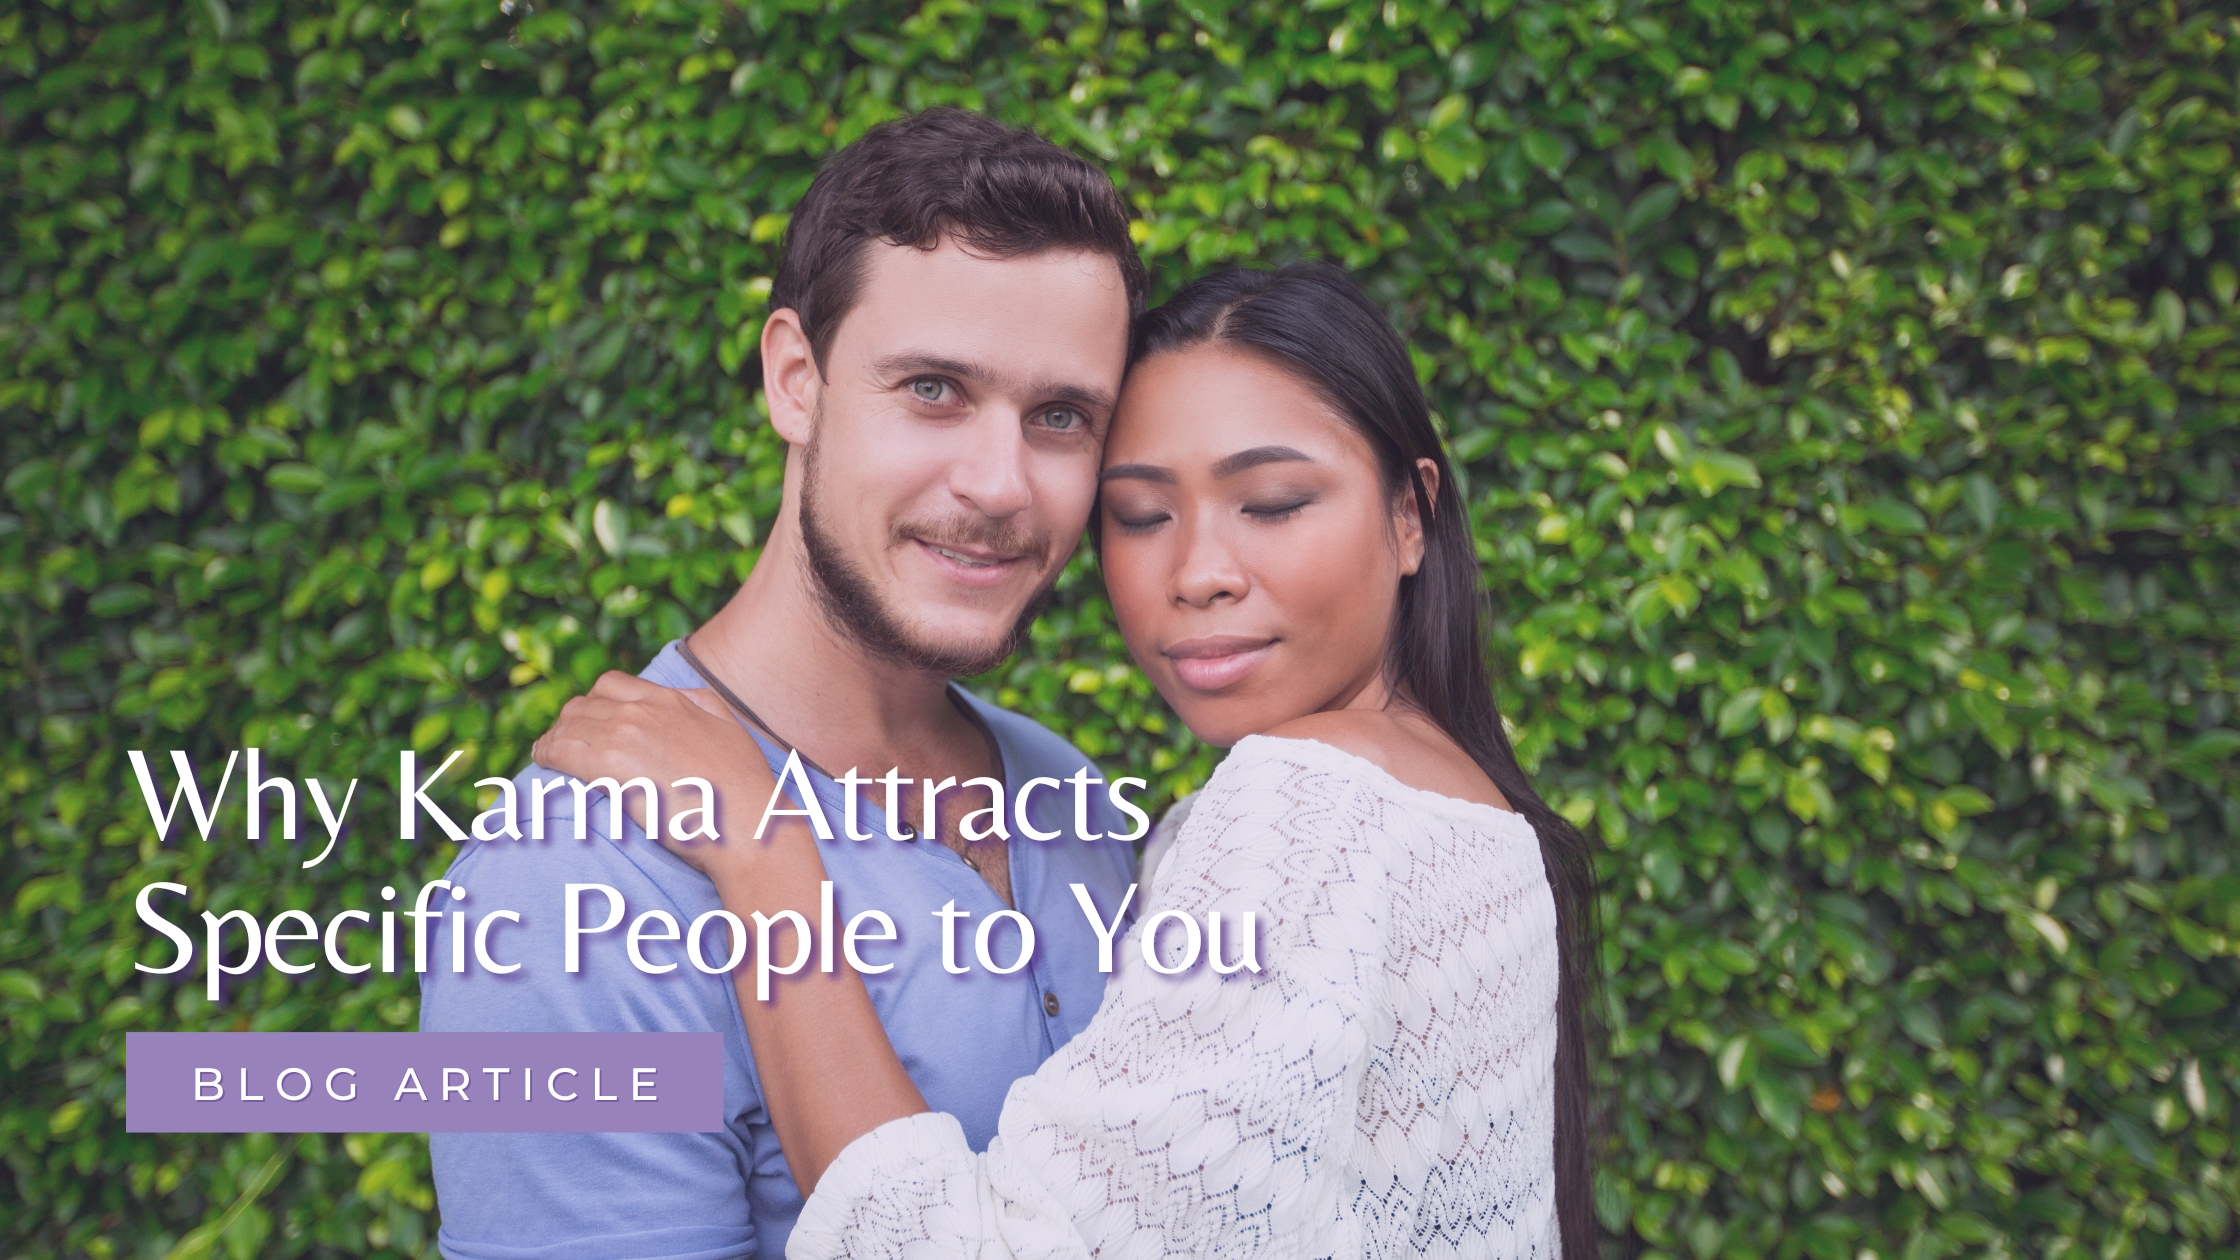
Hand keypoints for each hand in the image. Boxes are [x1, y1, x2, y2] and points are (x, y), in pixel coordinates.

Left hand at [529, 670, 783, 875]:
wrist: (747, 823)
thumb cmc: (745, 789)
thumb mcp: (731, 730)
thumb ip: (704, 708)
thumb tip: (683, 700)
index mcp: (672, 701)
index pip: (613, 685)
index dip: (596, 704)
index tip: (592, 724)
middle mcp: (645, 710)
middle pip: (584, 704)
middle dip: (572, 722)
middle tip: (566, 745)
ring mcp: (626, 735)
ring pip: (568, 725)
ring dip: (556, 739)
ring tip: (549, 755)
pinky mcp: (610, 766)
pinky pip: (560, 750)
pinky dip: (546, 753)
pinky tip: (542, 763)